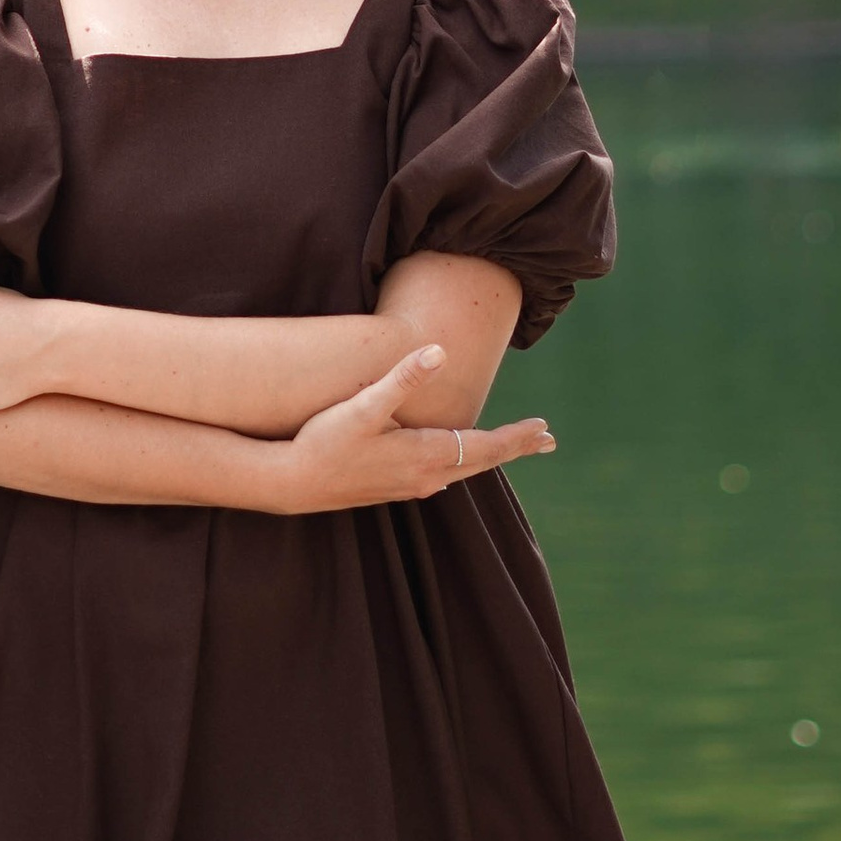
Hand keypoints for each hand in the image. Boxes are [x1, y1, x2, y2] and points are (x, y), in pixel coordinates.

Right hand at [271, 344, 553, 513]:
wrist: (293, 482)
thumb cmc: (326, 441)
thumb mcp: (363, 405)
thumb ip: (403, 378)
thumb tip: (439, 351)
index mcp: (426, 455)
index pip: (486, 447)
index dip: (517, 438)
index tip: (545, 430)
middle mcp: (426, 477)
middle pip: (482, 462)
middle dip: (514, 448)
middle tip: (547, 439)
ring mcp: (410, 486)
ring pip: (462, 471)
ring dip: (489, 456)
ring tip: (510, 448)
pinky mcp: (394, 488)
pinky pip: (442, 476)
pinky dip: (462, 464)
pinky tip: (455, 461)